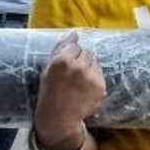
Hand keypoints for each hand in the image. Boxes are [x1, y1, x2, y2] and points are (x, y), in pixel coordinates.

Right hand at [34, 33, 104, 149]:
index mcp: (62, 61)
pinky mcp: (100, 86)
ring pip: (95, 62)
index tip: (66, 65)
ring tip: (78, 81)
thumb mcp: (48, 67)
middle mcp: (78, 67)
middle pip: (87, 52)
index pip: (75, 46)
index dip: (71, 55)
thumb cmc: (51, 90)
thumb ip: (61, 47)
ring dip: (89, 67)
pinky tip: (84, 88)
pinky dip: (94, 78)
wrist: (59, 116)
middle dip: (81, 60)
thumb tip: (75, 33)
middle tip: (72, 74)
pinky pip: (99, 73)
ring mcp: (91, 77)